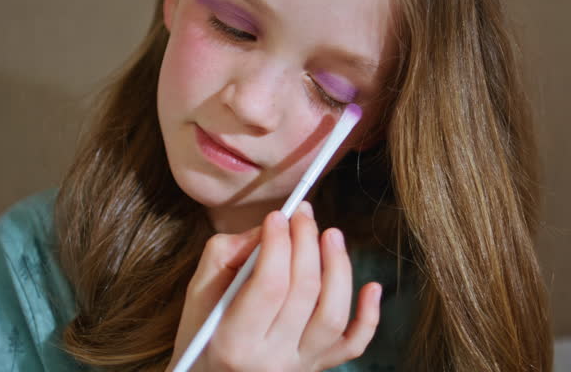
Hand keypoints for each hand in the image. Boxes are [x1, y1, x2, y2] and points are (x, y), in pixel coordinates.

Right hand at [167, 202, 381, 371]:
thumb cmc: (202, 331)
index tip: (278, 216)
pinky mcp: (317, 366)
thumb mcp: (199, 293)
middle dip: (307, 243)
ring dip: (339, 269)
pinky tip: (372, 287)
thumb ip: (227, 254)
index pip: (270, 285)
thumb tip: (271, 229)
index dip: (278, 244)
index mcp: (234, 341)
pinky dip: (369, 316)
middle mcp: (271, 360)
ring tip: (331, 234)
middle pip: (305, 293)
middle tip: (303, 214)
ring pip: (333, 315)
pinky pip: (353, 345)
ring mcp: (299, 366)